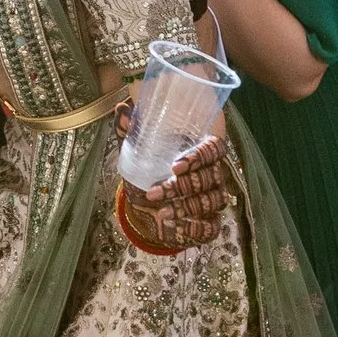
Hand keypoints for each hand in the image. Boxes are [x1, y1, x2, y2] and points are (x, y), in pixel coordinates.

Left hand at [116, 123, 229, 252]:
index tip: (175, 166)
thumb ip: (130, 130)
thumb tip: (122, 110)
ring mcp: (213, 198)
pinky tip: (175, 224)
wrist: (145, 207)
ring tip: (162, 210)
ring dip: (186, 206)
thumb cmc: (148, 172)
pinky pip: (211, 225)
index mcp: (201, 152)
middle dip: (184, 186)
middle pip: (212, 176)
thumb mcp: (137, 151)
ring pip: (212, 201)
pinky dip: (194, 226)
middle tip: (155, 191)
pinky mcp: (210, 222)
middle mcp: (213, 174)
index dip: (201, 156)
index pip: (215, 148)